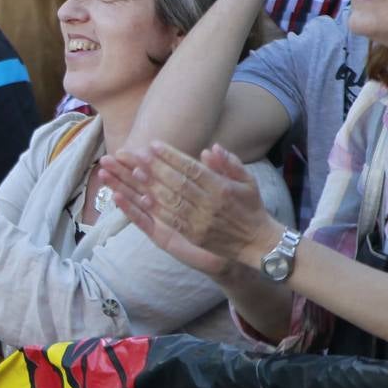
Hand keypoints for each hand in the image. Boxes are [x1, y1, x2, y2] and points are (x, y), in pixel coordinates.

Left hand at [100, 142, 279, 277]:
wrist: (257, 242)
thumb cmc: (251, 207)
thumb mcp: (248, 181)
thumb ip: (229, 163)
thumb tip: (210, 148)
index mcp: (221, 188)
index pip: (191, 169)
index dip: (171, 156)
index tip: (153, 144)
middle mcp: (209, 205)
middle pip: (176, 183)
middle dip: (153, 167)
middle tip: (134, 153)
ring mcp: (199, 222)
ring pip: (169, 201)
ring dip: (148, 186)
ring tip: (130, 172)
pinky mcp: (193, 235)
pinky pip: (168, 221)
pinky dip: (152, 210)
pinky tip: (139, 198)